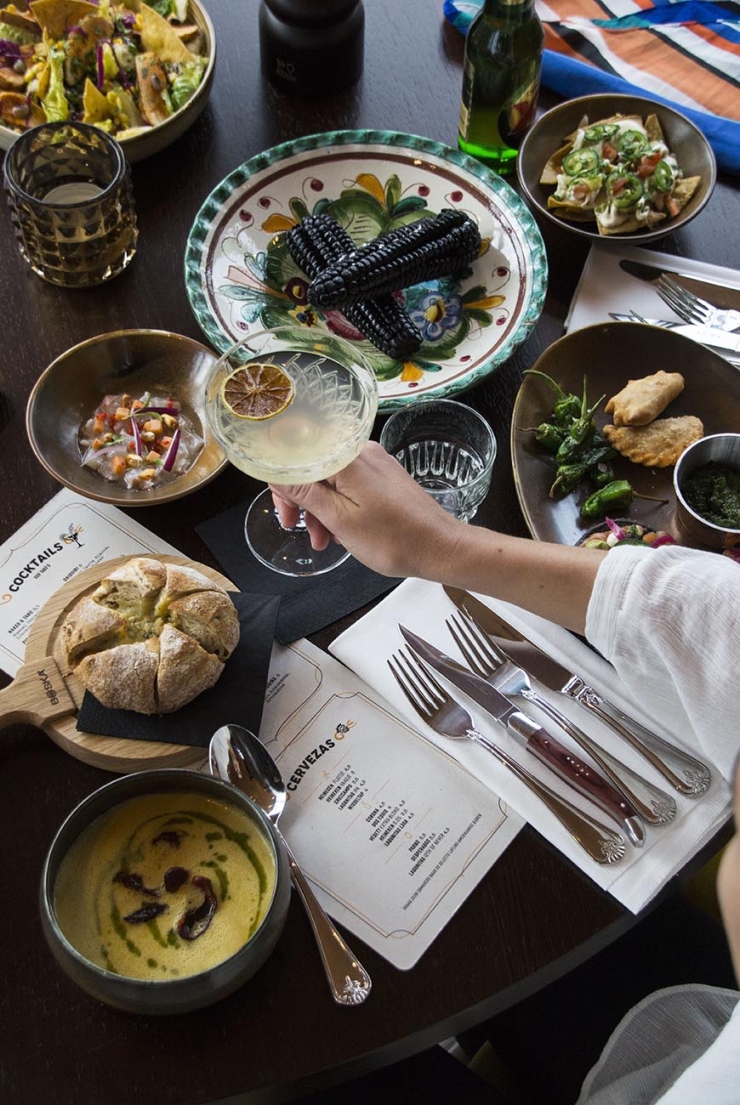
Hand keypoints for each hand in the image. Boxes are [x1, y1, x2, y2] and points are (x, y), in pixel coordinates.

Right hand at [270, 441, 458, 578]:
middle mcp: (362, 452)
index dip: (284, 486)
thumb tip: (275, 473)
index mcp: (348, 458)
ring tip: (327, 541)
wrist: (440, 548)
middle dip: (302, 500)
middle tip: (299, 530)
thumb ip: (305, 493)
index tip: (287, 514)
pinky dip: (340, 508)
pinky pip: (350, 486)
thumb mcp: (340, 519)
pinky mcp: (384, 478)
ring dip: (321, 510)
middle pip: (314, 468)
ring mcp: (375, 465)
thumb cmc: (395, 539)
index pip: (298, 457)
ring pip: (331, 480)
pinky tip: (343, 532)